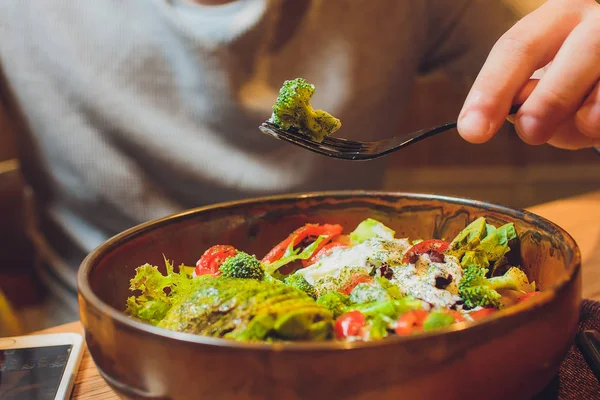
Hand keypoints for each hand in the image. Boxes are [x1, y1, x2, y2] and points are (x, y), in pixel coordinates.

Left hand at [457, 0, 599, 149]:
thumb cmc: (569, 86)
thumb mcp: (541, 86)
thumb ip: (527, 99)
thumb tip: (524, 111)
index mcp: (558, 18)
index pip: (518, 47)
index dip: (492, 89)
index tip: (471, 131)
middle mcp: (598, 20)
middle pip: (582, 48)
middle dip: (551, 97)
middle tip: (530, 132)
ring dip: (594, 109)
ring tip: (585, 124)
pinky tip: (599, 127)